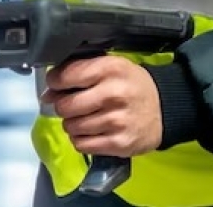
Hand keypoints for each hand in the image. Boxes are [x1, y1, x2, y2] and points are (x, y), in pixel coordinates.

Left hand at [41, 56, 162, 158]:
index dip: (55, 82)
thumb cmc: (131, 84)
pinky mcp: (119, 144)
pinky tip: (90, 132)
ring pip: (72, 127)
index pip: (67, 76)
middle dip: (62, 106)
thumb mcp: (111, 66)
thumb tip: (48, 91)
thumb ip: (80, 71)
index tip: (55, 85)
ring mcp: (116, 121)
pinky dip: (80, 139)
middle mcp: (113, 94)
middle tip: (70, 105)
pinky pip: (81, 144)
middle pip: (65, 105)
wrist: (164, 108)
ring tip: (83, 118)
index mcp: (110, 69)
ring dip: (72, 124)